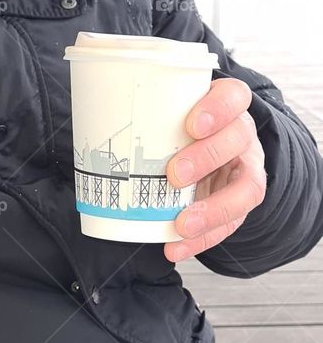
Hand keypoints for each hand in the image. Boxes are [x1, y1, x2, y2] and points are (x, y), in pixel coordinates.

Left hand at [164, 77, 266, 261]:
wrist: (208, 151)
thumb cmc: (179, 127)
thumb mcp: (168, 113)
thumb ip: (148, 116)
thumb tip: (94, 126)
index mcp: (227, 105)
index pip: (234, 96)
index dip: (218, 109)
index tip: (192, 125)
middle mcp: (241, 134)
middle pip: (238, 139)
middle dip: (207, 157)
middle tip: (174, 174)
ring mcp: (245, 168)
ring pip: (247, 187)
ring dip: (214, 209)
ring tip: (181, 224)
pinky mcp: (240, 201)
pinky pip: (231, 223)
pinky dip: (203, 239)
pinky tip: (176, 246)